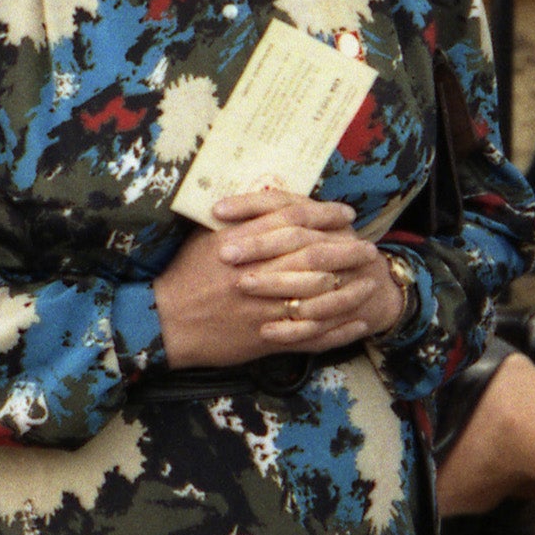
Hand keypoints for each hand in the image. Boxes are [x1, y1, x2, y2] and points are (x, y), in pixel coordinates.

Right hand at [154, 192, 408, 369]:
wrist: (164, 321)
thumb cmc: (185, 275)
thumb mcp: (208, 236)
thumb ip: (242, 218)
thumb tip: (273, 196)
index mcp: (242, 242)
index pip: (294, 220)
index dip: (325, 215)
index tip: (347, 215)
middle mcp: (257, 273)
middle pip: (314, 256)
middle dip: (346, 252)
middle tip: (369, 249)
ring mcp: (264, 308)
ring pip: (319, 297)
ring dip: (349, 291)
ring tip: (370, 284)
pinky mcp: (266, 338)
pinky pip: (311, 335)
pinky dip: (338, 330)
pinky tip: (358, 324)